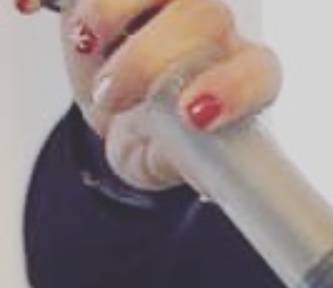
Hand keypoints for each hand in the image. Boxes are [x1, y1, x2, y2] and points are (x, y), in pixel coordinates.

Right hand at [18, 0, 280, 188]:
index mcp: (246, 81)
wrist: (135, 126)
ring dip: (110, 11)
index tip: (191, 115)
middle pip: (202, 17)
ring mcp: (171, 5)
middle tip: (112, 95)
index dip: (230, 87)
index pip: (257, 72)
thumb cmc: (172, 147)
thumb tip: (206, 177)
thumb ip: (196, 169)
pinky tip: (26, 7)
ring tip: (83, 45)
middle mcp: (217, 35)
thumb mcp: (183, 169)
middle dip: (150, 56)